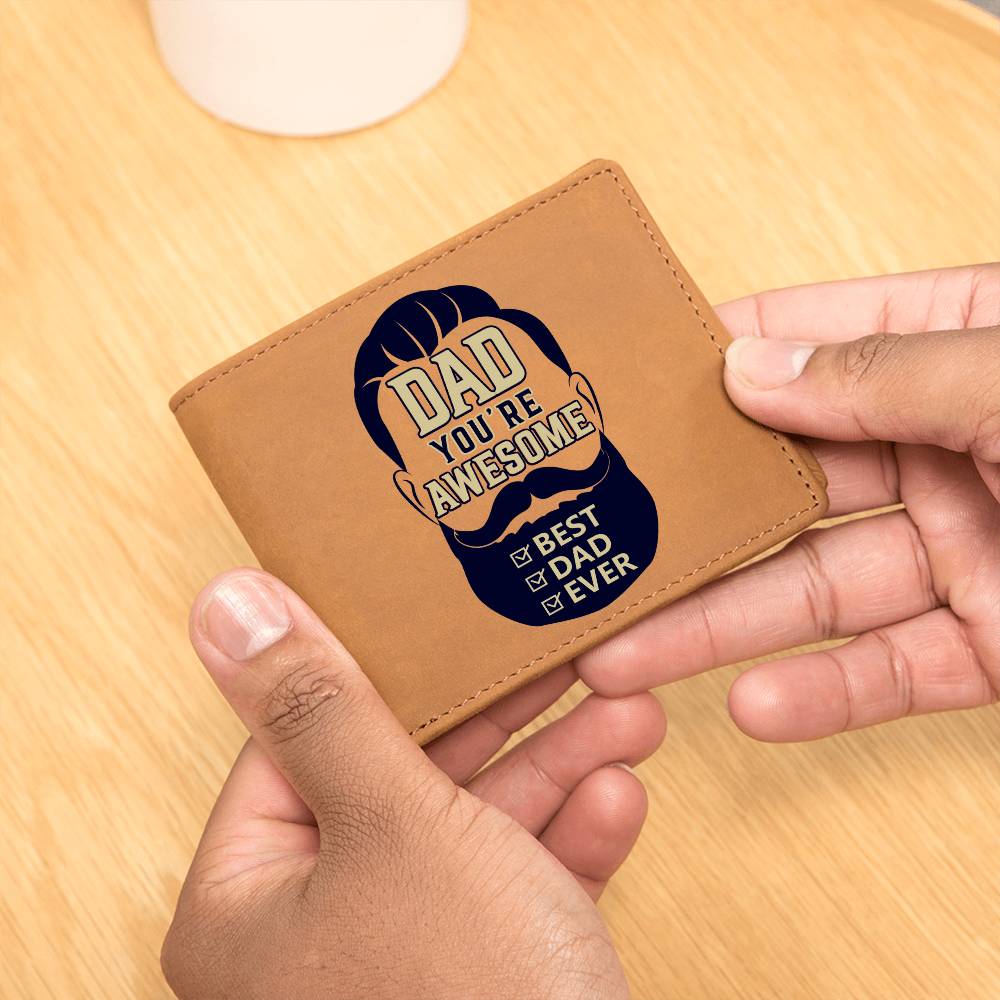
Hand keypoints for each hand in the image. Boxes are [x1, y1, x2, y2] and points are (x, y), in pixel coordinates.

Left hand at [162, 569, 664, 999]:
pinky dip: (569, 841)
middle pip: (403, 780)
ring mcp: (403, 959)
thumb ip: (318, 706)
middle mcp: (317, 933)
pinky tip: (621, 794)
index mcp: (252, 902)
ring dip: (555, 768)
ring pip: (475, 830)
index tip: (434, 616)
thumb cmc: (471, 998)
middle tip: (554, 657)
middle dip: (501, 720)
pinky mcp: (481, 979)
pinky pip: (518, 889)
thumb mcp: (394, 822)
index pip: (296, 744)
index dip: (373, 673)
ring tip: (622, 710)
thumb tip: (226, 603)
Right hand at [578, 264, 998, 740]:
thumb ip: (889, 372)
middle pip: (787, 487)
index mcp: (956, 356)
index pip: (813, 345)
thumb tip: (752, 364)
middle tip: (594, 542)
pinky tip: (751, 707)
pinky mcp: (993, 648)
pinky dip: (824, 696)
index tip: (625, 384)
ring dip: (720, 629)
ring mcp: (968, 552)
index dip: (719, 358)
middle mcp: (948, 453)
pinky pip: (893, 673)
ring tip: (622, 654)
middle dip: (691, 525)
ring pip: (817, 592)